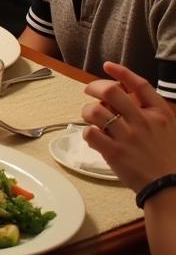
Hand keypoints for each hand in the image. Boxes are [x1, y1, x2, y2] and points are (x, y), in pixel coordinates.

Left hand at [81, 61, 175, 190]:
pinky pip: (90, 133)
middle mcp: (144, 122)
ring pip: (95, 111)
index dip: (121, 72)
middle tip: (89, 91)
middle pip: (111, 92)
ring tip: (89, 117)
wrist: (170, 188)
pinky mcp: (115, 153)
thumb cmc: (168, 159)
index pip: (140, 85)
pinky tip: (93, 136)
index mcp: (160, 114)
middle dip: (94, 87)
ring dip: (87, 111)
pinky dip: (87, 132)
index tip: (107, 66)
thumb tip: (125, 98)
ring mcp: (128, 137)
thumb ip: (149, 113)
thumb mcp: (168, 130)